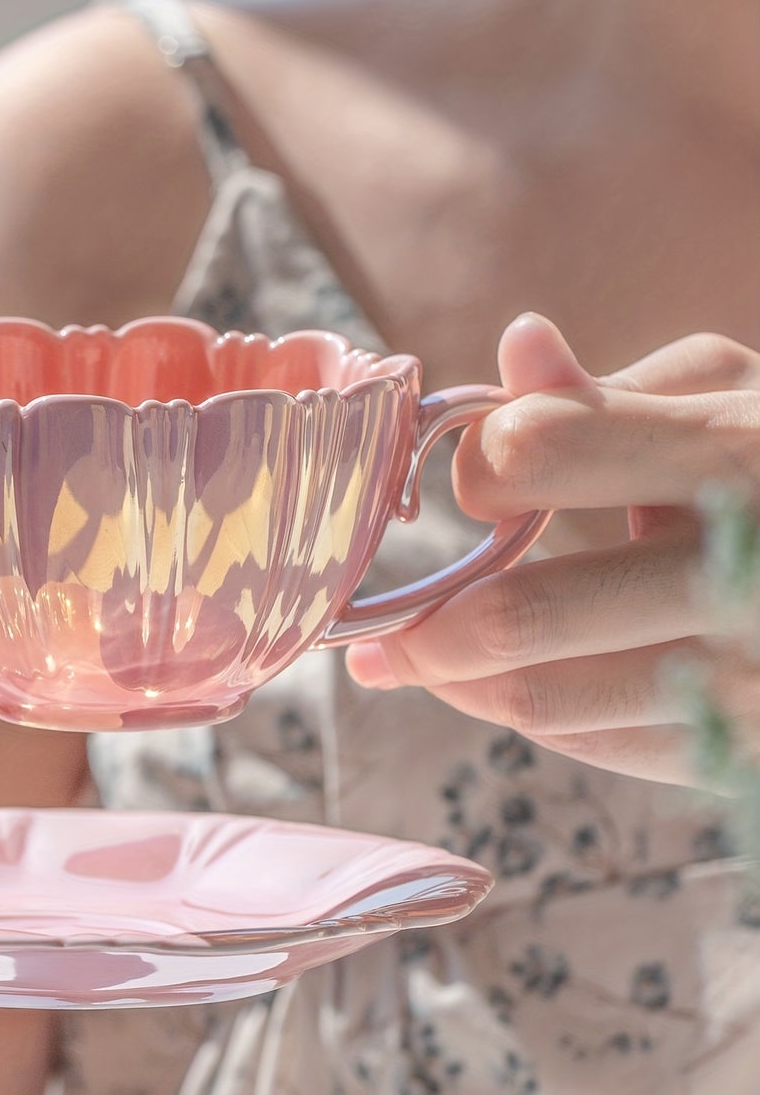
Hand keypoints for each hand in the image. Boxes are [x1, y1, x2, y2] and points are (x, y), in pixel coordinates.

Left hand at [345, 316, 759, 787]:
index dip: (476, 467)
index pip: (537, 452)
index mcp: (740, 456)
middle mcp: (750, 570)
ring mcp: (757, 676)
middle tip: (372, 636)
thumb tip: (515, 346)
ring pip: (548, 701)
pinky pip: (606, 746)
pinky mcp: (754, 749)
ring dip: (458, 686)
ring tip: (414, 667)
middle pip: (520, 616)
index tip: (468, 485)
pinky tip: (504, 695)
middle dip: (423, 629)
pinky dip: (540, 718)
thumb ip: (623, 392)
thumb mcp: (744, 403)